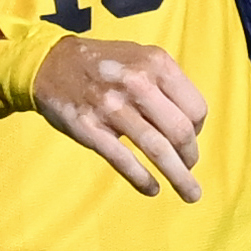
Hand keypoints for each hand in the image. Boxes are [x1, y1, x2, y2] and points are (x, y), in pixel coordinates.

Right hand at [32, 36, 209, 200]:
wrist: (51, 63)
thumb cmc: (104, 64)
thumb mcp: (141, 56)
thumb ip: (166, 83)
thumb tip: (192, 122)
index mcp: (156, 63)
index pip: (196, 108)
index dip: (198, 129)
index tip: (191, 137)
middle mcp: (137, 83)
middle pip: (180, 131)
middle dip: (190, 156)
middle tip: (189, 167)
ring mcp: (112, 107)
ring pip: (157, 149)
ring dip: (179, 176)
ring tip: (190, 193)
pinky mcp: (90, 128)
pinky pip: (124, 160)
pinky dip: (142, 179)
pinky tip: (152, 189)